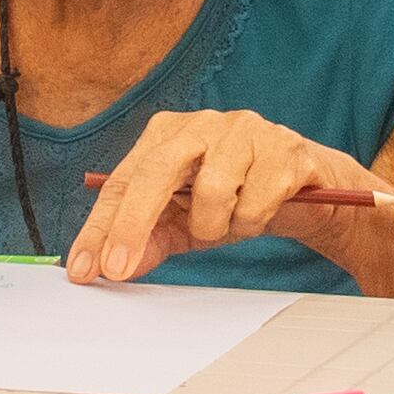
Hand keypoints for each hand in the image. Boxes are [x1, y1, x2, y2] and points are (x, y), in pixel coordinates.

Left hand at [75, 108, 392, 284]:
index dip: (100, 227)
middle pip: (156, 171)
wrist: (309, 194)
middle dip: (134, 225)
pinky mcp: (285, 148)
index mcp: (167, 134)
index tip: (85, 269)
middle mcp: (202, 123)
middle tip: (120, 268)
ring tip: (230, 224)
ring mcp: (245, 130)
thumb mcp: (184, 225)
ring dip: (217, 226)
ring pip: (212, 191)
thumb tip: (111, 267)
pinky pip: (256, 201)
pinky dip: (253, 220)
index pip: (122, 180)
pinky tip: (262, 211)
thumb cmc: (237, 200)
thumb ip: (147, 241)